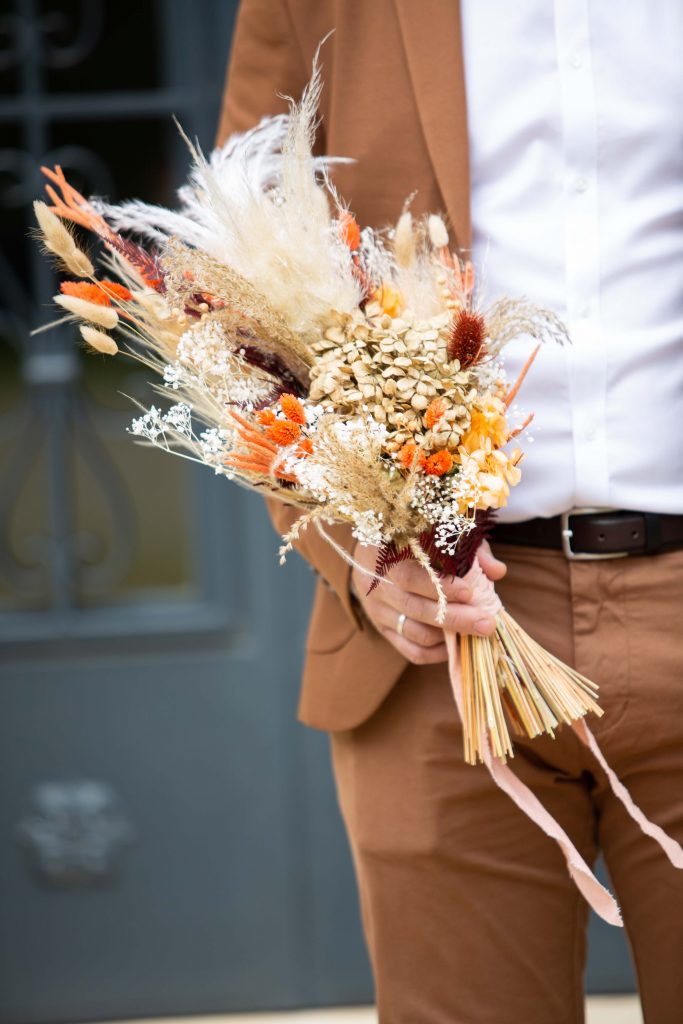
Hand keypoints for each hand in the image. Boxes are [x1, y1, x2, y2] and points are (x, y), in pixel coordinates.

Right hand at [351, 540, 506, 664]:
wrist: (372, 553)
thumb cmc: (413, 539)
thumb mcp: (438, 533)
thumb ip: (467, 549)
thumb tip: (497, 571)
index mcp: (383, 554)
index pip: (408, 576)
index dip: (439, 586)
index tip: (469, 592)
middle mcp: (375, 584)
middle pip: (413, 608)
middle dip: (454, 618)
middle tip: (486, 623)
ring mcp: (376, 609)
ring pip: (412, 631)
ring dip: (447, 636)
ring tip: (477, 633)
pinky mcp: (383, 629)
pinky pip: (410, 649)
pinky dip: (436, 652)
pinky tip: (456, 644)